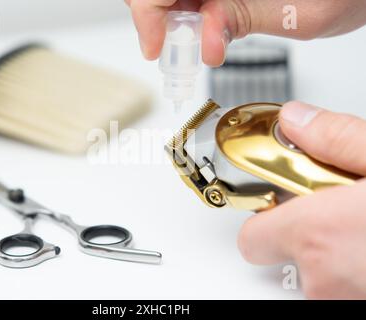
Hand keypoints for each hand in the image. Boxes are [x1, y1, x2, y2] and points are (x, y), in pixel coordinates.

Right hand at [124, 0, 365, 65]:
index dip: (148, 14)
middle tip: (175, 48)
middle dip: (158, 18)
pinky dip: (188, 16)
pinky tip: (205, 29)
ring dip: (173, 20)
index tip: (155, 48)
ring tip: (195, 42)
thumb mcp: (300, 13)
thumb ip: (246, 19)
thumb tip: (206, 43)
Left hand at [237, 101, 365, 298]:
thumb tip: (296, 120)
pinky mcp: (363, 306)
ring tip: (364, 226)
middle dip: (305, 232)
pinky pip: (342, 286)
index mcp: (319, 235)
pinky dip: (353, 267)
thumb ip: (336, 139)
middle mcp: (325, 278)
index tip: (280, 200)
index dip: (264, 217)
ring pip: (318, 272)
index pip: (251, 236)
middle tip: (338, 210)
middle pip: (285, 251)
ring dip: (335, 251)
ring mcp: (345, 299)